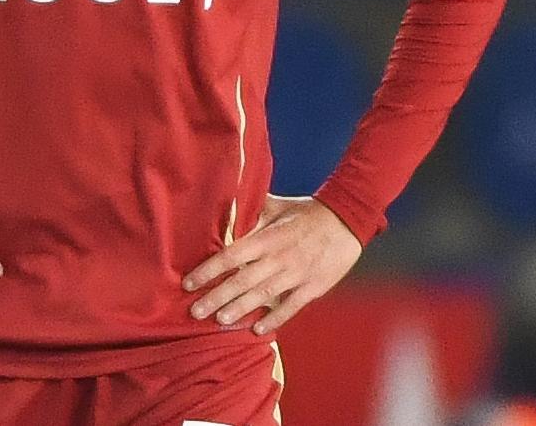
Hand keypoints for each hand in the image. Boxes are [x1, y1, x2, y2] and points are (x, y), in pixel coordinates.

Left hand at [183, 195, 361, 335]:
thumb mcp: (276, 206)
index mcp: (267, 238)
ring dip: (240, 309)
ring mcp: (296, 274)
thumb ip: (251, 212)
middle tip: (195, 311)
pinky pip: (290, 306)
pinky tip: (257, 329)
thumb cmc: (307, 212)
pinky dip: (274, 319)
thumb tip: (225, 209)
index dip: (208, 270)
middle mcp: (278, 258)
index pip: (231, 256)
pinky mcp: (312, 287)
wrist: (346, 220)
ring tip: (219, 320)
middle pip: (242, 280)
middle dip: (217, 296)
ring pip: (263, 295)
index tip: (189, 283)